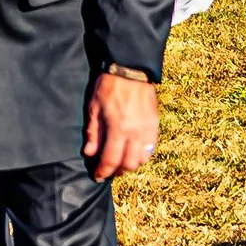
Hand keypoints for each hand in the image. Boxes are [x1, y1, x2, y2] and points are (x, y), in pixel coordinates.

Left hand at [86, 67, 159, 182]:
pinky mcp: (155, 124)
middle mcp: (135, 132)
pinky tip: (133, 152)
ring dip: (131, 165)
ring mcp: (147, 129)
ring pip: (142, 159)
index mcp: (118, 128)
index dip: (103, 171)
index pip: (111, 160)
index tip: (97, 176)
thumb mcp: (94, 108)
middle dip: (117, 171)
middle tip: (108, 170)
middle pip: (128, 164)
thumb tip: (90, 153)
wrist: (131, 70)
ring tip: (121, 162)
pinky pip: (152, 148)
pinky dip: (143, 155)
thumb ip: (93, 133)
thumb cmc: (109, 86)